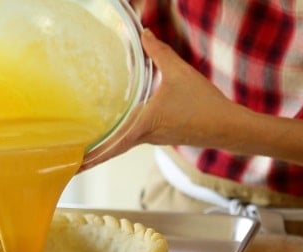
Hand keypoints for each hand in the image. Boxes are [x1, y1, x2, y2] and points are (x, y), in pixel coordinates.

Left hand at [81, 29, 302, 169]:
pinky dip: (122, 138)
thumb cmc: (203, 103)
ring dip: (108, 146)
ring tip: (88, 147)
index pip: (113, 145)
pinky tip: (118, 130)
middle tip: (74, 160)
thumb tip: (145, 34)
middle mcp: (146, 136)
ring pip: (125, 142)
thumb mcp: (178, 73)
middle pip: (114, 147)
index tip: (76, 166)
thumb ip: (159, 53)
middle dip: (94, 155)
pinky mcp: (163, 135)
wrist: (229, 126)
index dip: (94, 157)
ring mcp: (155, 138)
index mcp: (144, 125)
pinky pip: (136, 137)